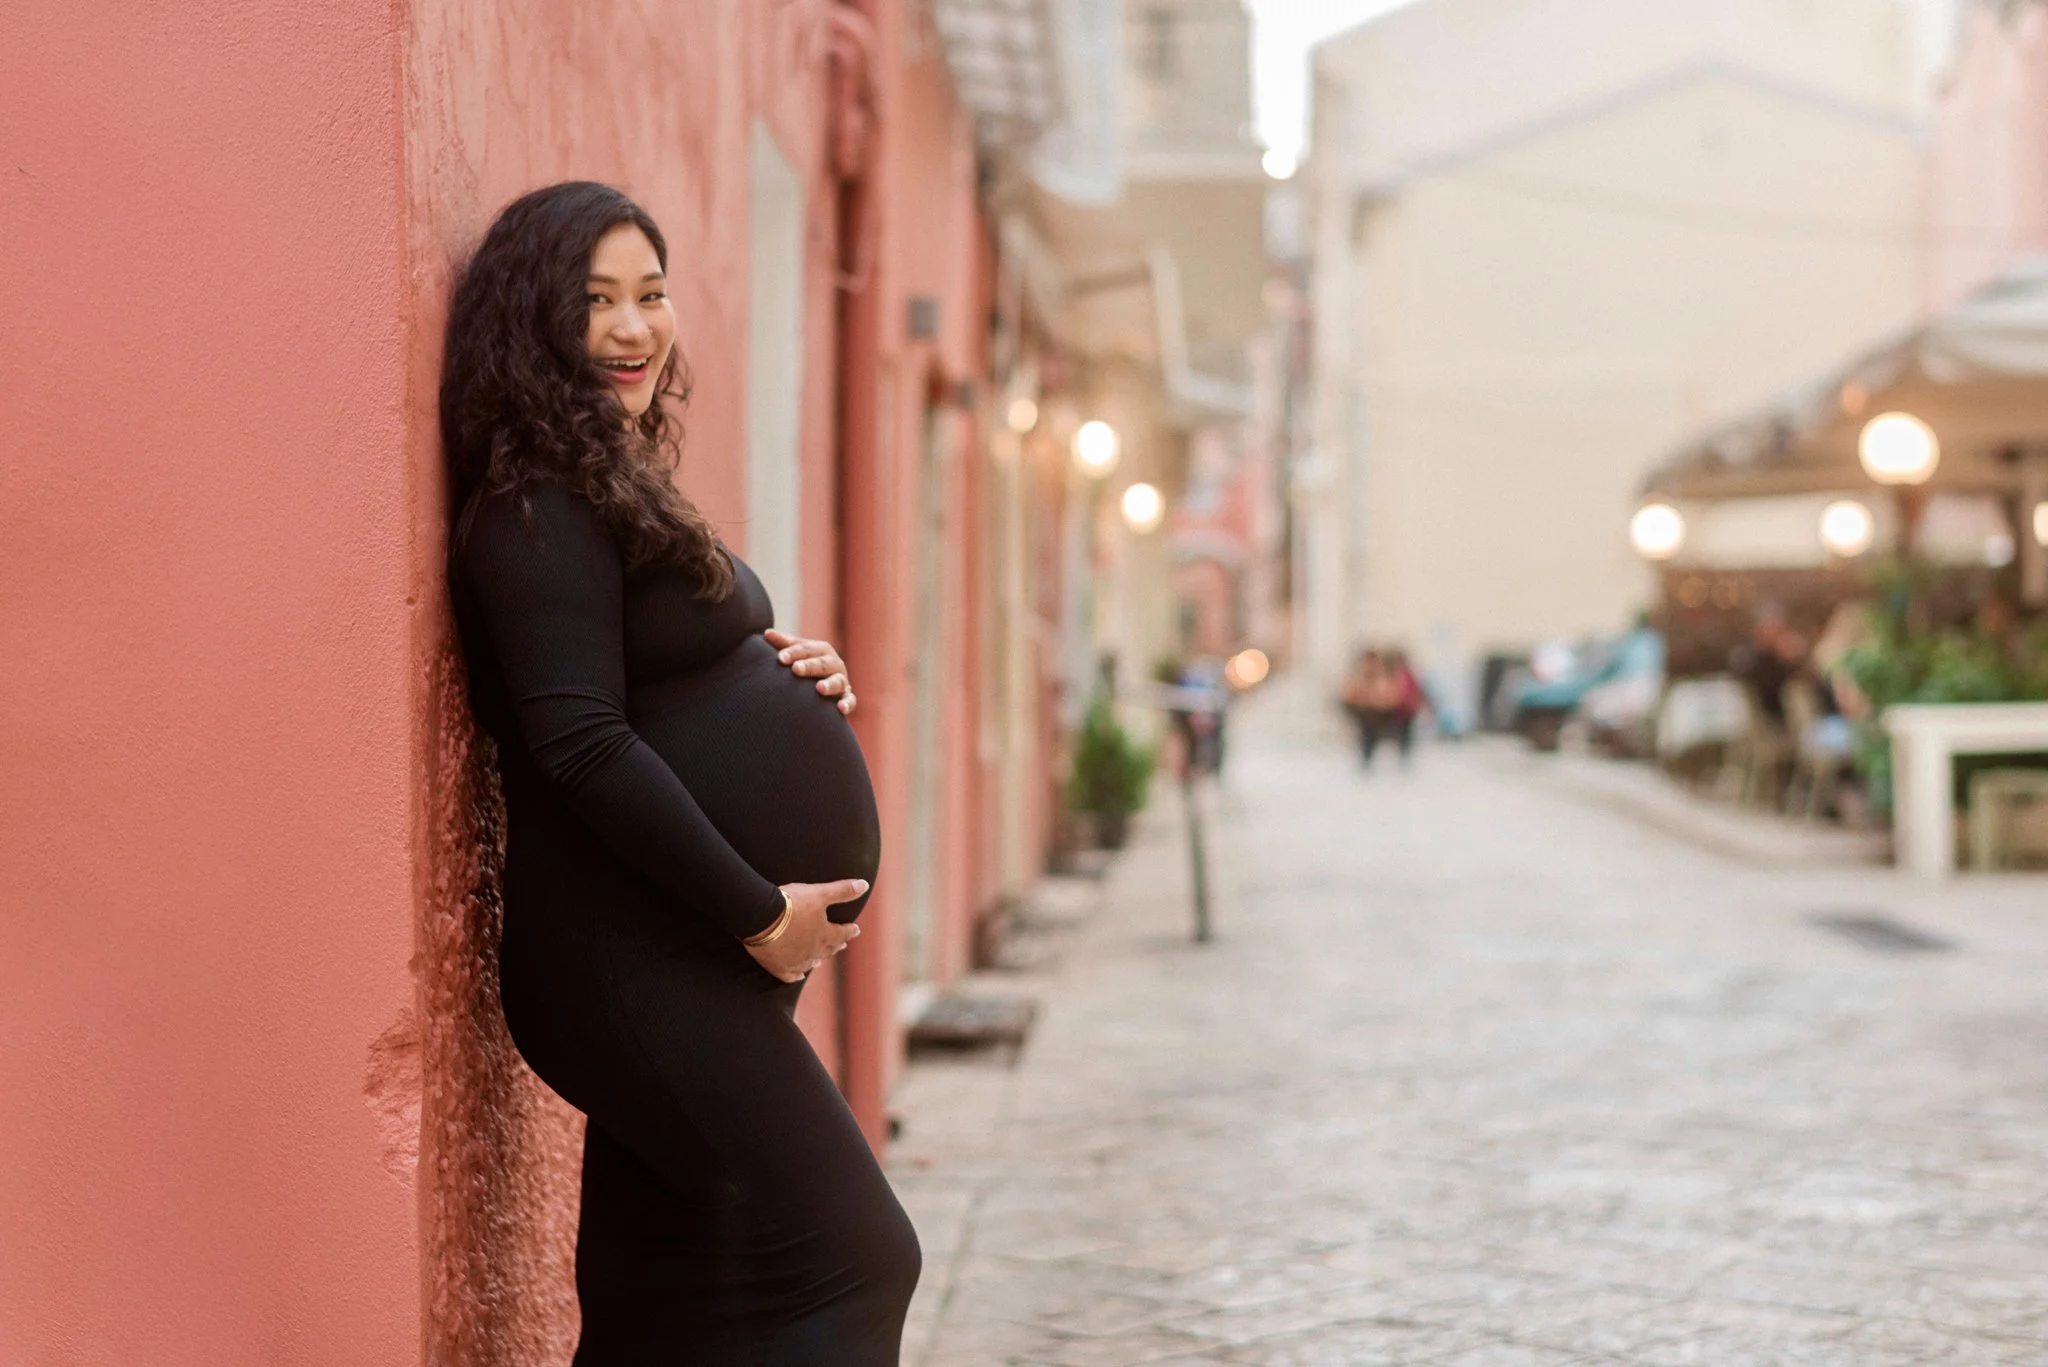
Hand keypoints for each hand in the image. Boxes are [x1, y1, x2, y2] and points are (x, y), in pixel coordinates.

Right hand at [746, 879, 867, 981]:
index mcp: (825, 934)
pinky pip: (790, 975)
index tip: (856, 929)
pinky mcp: (778, 967)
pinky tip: (799, 975)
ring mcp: (796, 961)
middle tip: (842, 944)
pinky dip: (796, 975)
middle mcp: (813, 951)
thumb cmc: (791, 903)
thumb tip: (864, 885)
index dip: (850, 930)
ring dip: (817, 960)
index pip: (842, 933)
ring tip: (821, 960)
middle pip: (828, 949)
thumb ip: (842, 890)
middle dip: (836, 945)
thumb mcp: (819, 893)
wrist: (760, 917)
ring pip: (811, 963)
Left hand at [765, 629, 855, 714]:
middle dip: (810, 666)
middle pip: (823, 664)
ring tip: (819, 688)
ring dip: (830, 684)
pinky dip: (847, 704)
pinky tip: (840, 708)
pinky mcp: (846, 697)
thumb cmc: (805, 665)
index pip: (807, 649)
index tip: (780, 658)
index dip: (794, 652)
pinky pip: (850, 700)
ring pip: (838, 681)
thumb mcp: (795, 654)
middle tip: (796, 669)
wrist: (819, 686)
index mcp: (821, 650)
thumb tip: (767, 633)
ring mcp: (842, 680)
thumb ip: (783, 644)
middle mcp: (834, 663)